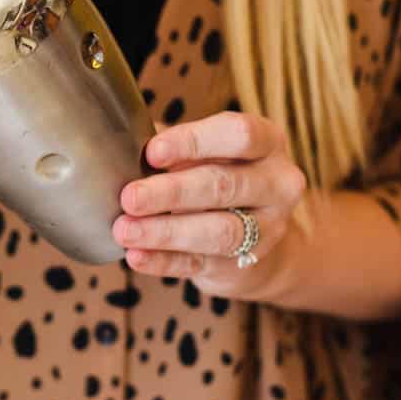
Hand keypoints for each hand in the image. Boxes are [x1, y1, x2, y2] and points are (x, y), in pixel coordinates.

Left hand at [112, 111, 306, 300]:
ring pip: (219, 231)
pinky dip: (164, 260)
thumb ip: (170, 145)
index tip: (152, 152)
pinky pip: (201, 263)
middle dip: (171, 192)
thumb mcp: (203, 150)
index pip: (238, 135)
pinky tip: (136, 255)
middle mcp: (278, 184)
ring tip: (125, 230)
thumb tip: (122, 145)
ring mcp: (268, 228)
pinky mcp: (247, 265)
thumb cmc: (216, 172)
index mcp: (267, 142)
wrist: (253, 231)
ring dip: (166, 231)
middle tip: (129, 197)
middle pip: (224, 185)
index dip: (193, 142)